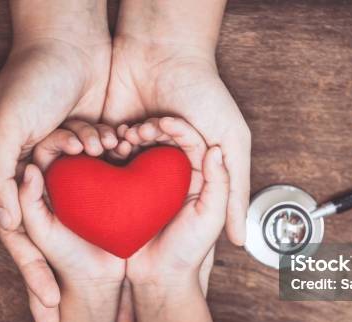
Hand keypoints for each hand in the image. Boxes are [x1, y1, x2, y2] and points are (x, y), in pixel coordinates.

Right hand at [0, 5, 110, 321]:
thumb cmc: (31, 79)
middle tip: (63, 318)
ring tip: (107, 275)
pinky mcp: (85, 156)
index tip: (46, 312)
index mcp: (6, 174)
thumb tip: (6, 215)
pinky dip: (107, 204)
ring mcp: (59, 170)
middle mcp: (31, 177)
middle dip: (53, 281)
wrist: (68, 42)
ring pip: (73, 218)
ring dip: (89, 238)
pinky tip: (120, 230)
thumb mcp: (6, 123)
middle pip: (45, 243)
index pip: (20, 241)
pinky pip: (97, 189)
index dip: (33, 278)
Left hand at [103, 35, 249, 245]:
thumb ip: (235, 188)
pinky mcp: (118, 133)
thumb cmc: (204, 92)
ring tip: (136, 134)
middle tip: (151, 146)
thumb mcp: (232, 140)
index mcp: (197, 164)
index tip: (175, 183)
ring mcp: (142, 145)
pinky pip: (110, 153)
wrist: (161, 50)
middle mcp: (169, 158)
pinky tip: (120, 132)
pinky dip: (114, 145)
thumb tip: (241, 242)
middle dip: (151, 173)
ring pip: (131, 173)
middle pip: (156, 186)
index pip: (187, 196)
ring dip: (132, 158)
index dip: (179, 192)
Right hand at [115, 117, 228, 321]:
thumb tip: (216, 149)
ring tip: (123, 138)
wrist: (157, 279)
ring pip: (143, 148)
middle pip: (167, 140)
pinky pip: (124, 164)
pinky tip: (109, 149)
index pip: (193, 142)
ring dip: (133, 138)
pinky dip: (117, 153)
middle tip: (140, 128)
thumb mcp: (210, 217)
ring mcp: (151, 182)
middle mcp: (175, 175)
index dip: (179, 128)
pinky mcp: (129, 190)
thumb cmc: (188, 251)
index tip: (163, 120)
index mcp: (199, 177)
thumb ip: (220, 184)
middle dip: (154, 129)